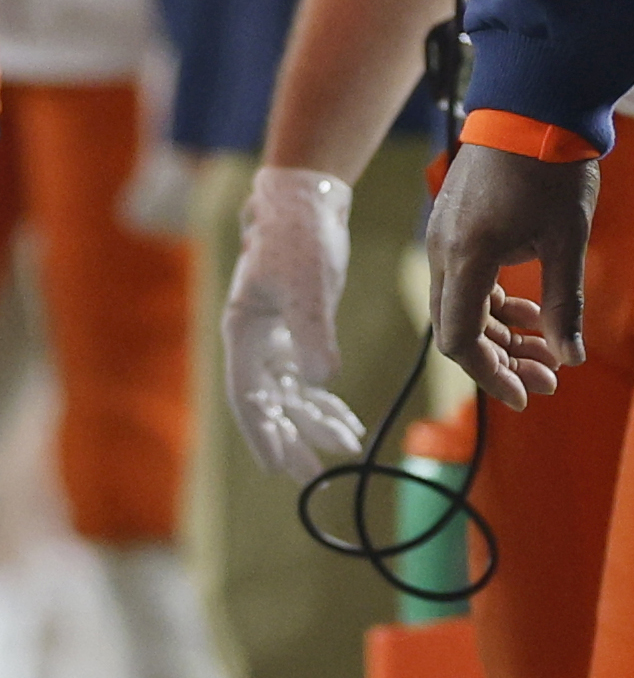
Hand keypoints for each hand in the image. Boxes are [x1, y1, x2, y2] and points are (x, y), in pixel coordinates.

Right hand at [221, 167, 366, 478]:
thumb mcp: (309, 285)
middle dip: (291, 438)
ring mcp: (273, 338)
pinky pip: (306, 376)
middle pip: (269, 404)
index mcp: (243, 336)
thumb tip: (319, 382)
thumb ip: (312, 334)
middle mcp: (252, 343)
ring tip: (346, 445)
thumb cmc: (299, 240)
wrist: (306, 202)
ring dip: (314, 420)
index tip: (280, 468)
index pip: (248, 399)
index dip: (263, 435)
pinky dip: (324, 398)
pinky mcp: (296, 329)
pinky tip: (345, 418)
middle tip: (315, 474)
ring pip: (290, 393)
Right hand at [424, 143, 598, 408]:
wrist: (535, 103)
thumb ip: (564, 303)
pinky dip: (493, 303)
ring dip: (500, 333)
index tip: (529, 392)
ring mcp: (444, 236)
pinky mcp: (455, 225)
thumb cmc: (554, 168)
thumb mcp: (567, 239)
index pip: (461, 341)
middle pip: (458, 329)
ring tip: (545, 350)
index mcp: (464, 258)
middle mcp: (442, 251)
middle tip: (548, 379)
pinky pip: (465, 280)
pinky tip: (528, 314)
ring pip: (462, 306)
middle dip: (502, 360)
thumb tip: (571, 358)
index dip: (492, 375)